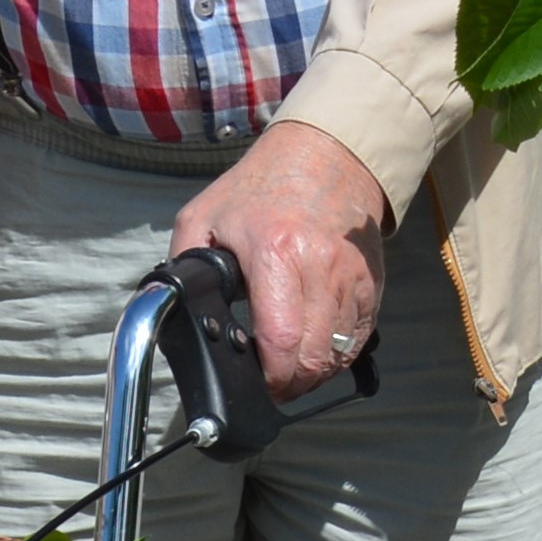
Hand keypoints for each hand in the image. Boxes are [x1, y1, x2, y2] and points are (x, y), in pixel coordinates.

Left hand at [171, 120, 387, 400]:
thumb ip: (182, 264)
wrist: (327, 155)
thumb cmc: (261, 187)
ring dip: (313, 374)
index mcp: (274, 251)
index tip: (255, 383)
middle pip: (313, 357)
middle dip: (289, 385)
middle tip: (270, 385)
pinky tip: (316, 352)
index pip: (279, 338)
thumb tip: (169, 307)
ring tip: (290, 372)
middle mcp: (318, 267)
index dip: (269, 376)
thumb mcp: (204, 215)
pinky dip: (338, 355)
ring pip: (338, 354)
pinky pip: (359, 338)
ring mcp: (350, 277)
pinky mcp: (372, 282)